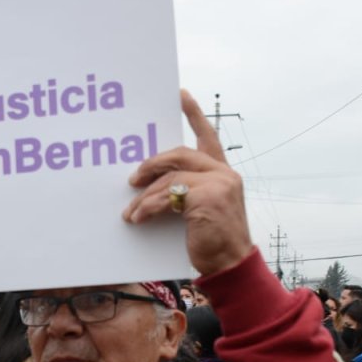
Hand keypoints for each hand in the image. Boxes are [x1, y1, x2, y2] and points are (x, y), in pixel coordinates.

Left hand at [123, 91, 251, 275]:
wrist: (230, 266)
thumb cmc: (213, 242)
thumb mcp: (202, 210)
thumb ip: (188, 190)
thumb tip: (151, 184)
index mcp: (223, 173)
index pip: (208, 136)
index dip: (194, 114)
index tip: (181, 94)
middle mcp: (224, 173)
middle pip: (179, 154)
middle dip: (151, 164)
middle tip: (132, 178)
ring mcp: (218, 184)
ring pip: (169, 177)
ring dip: (144, 196)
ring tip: (131, 212)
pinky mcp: (206, 198)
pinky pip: (167, 196)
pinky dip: (148, 207)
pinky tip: (138, 218)